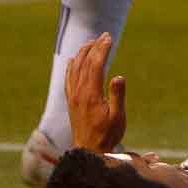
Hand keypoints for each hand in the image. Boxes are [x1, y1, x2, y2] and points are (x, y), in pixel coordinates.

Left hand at [65, 33, 127, 151]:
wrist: (89, 151)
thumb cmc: (107, 135)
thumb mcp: (118, 118)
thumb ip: (117, 96)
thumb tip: (119, 76)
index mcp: (91, 94)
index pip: (95, 65)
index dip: (102, 49)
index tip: (109, 38)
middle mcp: (79, 93)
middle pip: (84, 63)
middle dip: (94, 47)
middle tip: (104, 36)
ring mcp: (73, 96)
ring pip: (74, 68)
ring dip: (82, 53)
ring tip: (91, 42)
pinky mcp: (71, 101)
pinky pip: (68, 78)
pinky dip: (71, 66)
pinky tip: (72, 60)